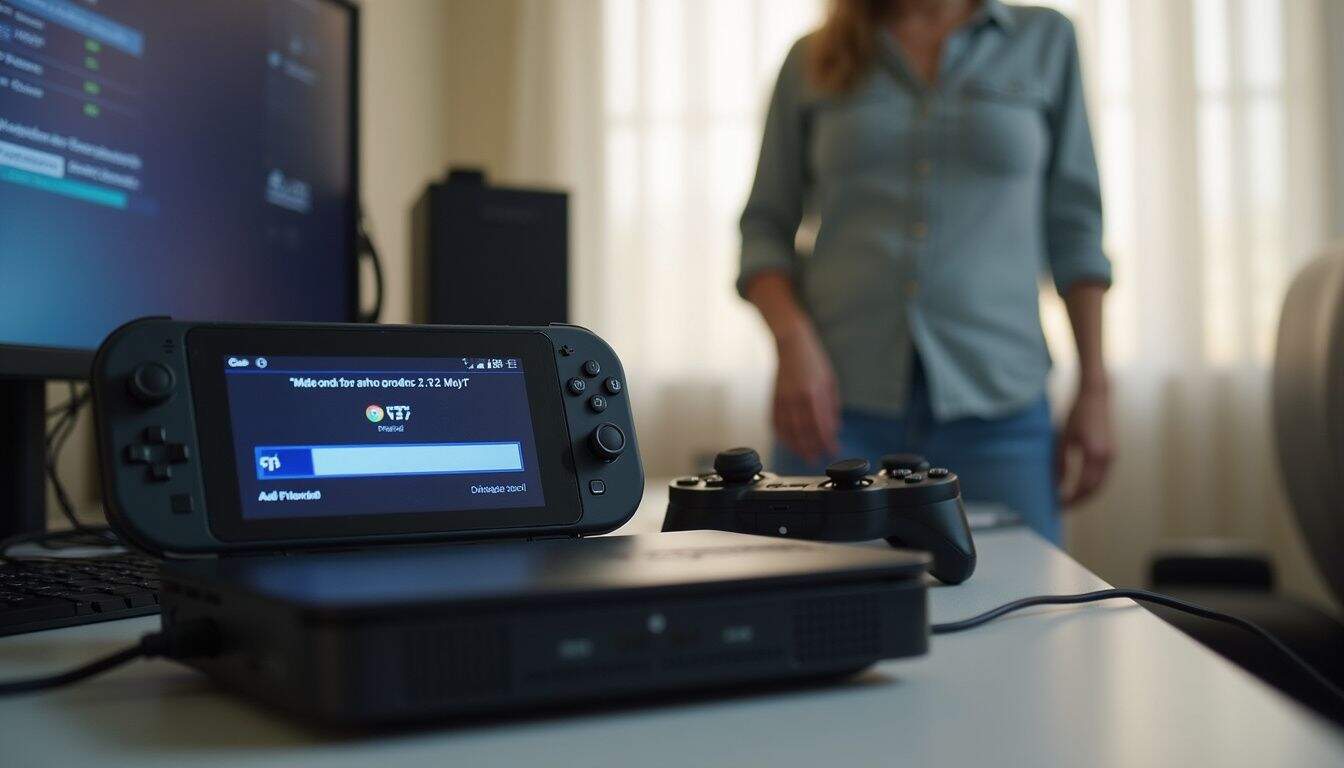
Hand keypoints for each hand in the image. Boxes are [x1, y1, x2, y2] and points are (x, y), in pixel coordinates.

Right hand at [772, 324, 840, 462]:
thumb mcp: (829, 381)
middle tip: (817, 459)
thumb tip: (835, 428)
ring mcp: (783, 399)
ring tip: (804, 456)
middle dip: (811, 448)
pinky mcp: (773, 399)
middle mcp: (797, 398)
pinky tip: (789, 442)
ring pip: (788, 430)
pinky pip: (776, 423)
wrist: (790, 343)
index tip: (832, 450)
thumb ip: (832, 406)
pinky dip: (783, 435)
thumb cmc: (813, 360)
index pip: (821, 425)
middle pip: (804, 432)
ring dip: (797, 446)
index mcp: (814, 393)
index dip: (827, 441)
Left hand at [1056, 383, 1113, 505]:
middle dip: (1078, 500)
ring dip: (1084, 494)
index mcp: (1094, 453)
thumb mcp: (1062, 438)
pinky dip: (1090, 485)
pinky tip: (1076, 488)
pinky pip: (1101, 476)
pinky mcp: (1111, 454)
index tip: (1057, 505)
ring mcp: (1111, 456)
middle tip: (1061, 507)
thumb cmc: (1076, 414)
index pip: (1084, 485)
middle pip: (1094, 489)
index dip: (1071, 498)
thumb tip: (1056, 484)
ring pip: (1099, 484)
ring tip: (1067, 500)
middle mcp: (1107, 457)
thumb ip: (1060, 461)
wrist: (1096, 396)